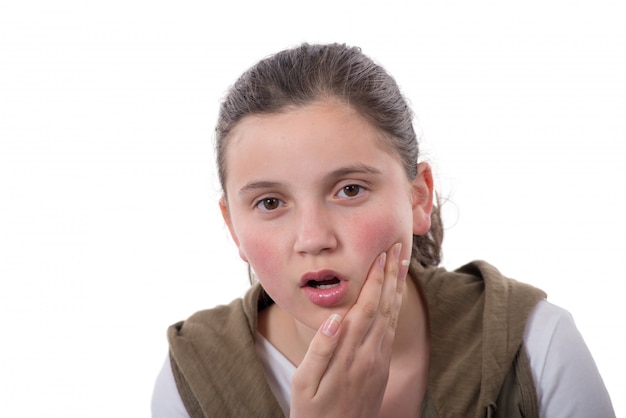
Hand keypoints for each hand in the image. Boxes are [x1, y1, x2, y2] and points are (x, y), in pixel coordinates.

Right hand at [290, 243, 409, 417]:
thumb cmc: (312, 414)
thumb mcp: (305, 384)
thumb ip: (320, 350)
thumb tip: (334, 318)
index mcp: (349, 356)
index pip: (366, 308)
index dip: (375, 280)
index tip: (381, 255)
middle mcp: (369, 356)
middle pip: (385, 307)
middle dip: (392, 275)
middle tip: (399, 248)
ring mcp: (378, 363)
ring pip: (392, 317)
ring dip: (397, 288)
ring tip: (402, 264)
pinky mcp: (381, 369)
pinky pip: (391, 332)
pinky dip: (395, 308)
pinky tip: (394, 297)